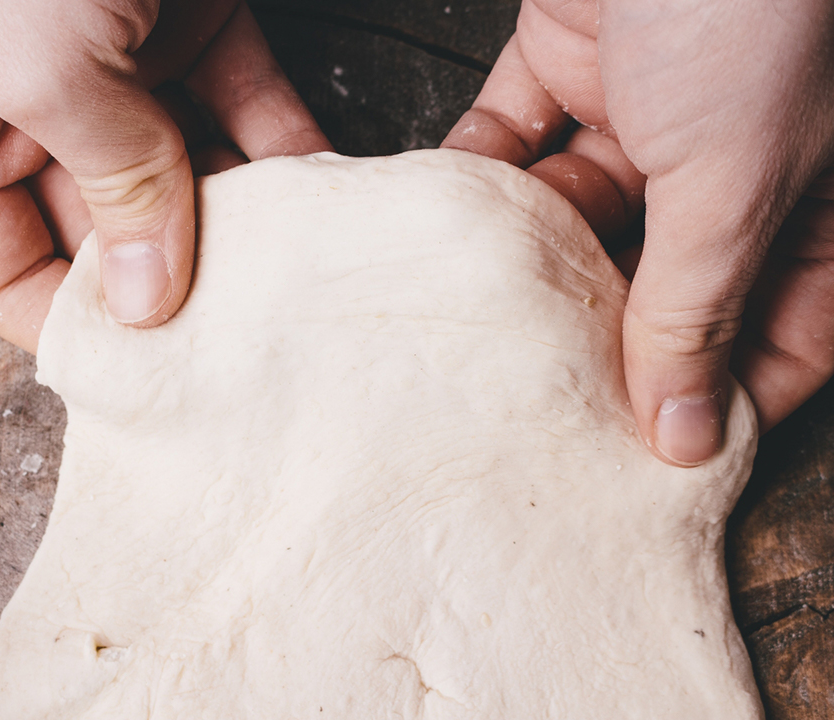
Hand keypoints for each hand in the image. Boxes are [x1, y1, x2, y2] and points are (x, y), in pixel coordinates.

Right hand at [0, 0, 330, 353]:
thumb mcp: (42, 60)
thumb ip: (106, 179)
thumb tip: (153, 304)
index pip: (3, 270)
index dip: (69, 329)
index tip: (147, 384)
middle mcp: (33, 112)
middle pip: (105, 238)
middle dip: (170, 292)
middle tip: (243, 353)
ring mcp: (121, 71)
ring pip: (186, 185)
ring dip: (243, 236)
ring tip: (301, 294)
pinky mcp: (200, 29)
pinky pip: (249, 116)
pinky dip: (289, 158)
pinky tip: (335, 208)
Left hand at [443, 0, 833, 464]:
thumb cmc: (756, 9)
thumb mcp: (735, 177)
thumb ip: (700, 303)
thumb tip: (686, 433)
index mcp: (812, 189)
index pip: (788, 324)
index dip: (735, 394)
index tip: (664, 460)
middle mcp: (731, 152)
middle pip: (669, 277)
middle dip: (612, 337)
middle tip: (549, 411)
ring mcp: (648, 102)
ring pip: (581, 211)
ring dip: (531, 263)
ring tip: (478, 333)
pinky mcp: (569, 51)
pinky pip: (512, 133)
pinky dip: (476, 176)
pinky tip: (441, 230)